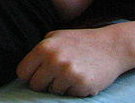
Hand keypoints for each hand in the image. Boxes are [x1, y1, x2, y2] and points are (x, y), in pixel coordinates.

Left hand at [17, 27, 131, 97]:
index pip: (22, 72)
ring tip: (72, 73)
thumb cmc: (81, 41)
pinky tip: (82, 77)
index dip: (30, 74)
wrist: (112, 46)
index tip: (38, 73)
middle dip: (44, 83)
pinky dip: (74, 90)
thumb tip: (22, 70)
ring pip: (52, 92)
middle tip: (57, 74)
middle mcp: (54, 60)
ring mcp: (68, 73)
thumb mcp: (56, 37)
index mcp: (44, 47)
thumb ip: (39, 50)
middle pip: (35, 85)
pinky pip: (68, 96)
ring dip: (60, 86)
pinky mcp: (81, 85)